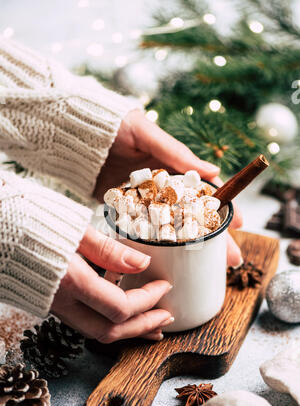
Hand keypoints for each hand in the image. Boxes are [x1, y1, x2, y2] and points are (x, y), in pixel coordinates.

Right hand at [51, 225, 173, 342]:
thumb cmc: (29, 219)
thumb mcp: (74, 228)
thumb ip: (109, 249)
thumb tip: (142, 261)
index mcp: (70, 280)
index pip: (120, 307)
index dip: (148, 300)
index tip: (163, 285)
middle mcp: (61, 301)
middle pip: (109, 332)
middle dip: (142, 327)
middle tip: (166, 319)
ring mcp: (53, 305)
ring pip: (96, 333)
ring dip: (127, 331)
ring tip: (150, 325)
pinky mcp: (49, 302)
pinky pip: (84, 322)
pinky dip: (109, 322)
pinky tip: (121, 313)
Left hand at [95, 109, 242, 266]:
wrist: (73, 135)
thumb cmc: (113, 126)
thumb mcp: (146, 134)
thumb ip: (175, 152)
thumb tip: (213, 170)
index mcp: (172, 167)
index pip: (204, 190)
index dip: (223, 207)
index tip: (239, 224)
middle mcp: (162, 186)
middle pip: (192, 215)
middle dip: (213, 237)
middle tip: (231, 258)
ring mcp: (144, 200)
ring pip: (172, 228)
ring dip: (189, 247)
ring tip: (206, 266)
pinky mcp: (124, 209)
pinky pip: (144, 230)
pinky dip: (157, 245)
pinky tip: (170, 261)